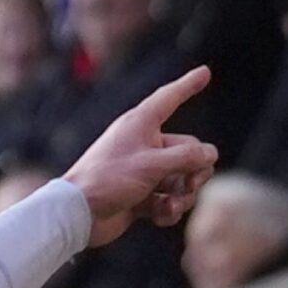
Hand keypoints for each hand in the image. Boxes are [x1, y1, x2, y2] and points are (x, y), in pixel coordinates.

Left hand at [62, 68, 220, 246]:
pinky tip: (159, 216)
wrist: (76, 215)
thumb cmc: (108, 180)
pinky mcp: (140, 197)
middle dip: (196, 170)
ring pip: (182, 179)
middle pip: (189, 151)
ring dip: (183, 194)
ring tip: (170, 204)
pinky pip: (169, 200)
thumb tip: (210, 155)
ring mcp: (143, 172)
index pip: (170, 98)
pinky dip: (168, 209)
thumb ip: (187, 157)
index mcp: (141, 124)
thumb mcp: (153, 165)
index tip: (205, 71)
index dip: (188, 85)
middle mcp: (143, 144)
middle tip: (190, 184)